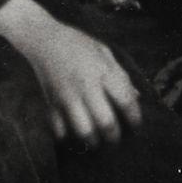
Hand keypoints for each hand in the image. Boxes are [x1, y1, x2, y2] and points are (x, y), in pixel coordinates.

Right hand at [0, 0, 142, 144]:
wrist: (45, 39)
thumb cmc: (79, 44)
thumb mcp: (104, 52)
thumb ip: (120, 75)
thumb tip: (136, 97)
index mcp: (103, 71)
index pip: (124, 100)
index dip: (134, 117)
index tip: (136, 126)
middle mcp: (86, 86)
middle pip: (105, 121)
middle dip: (114, 136)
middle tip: (116, 139)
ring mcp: (67, 97)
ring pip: (83, 130)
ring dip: (92, 141)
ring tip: (96, 142)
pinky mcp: (51, 103)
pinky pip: (59, 129)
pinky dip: (67, 137)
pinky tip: (73, 136)